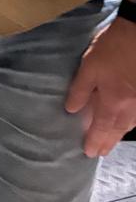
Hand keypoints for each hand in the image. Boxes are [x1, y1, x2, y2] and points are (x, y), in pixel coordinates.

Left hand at [65, 15, 135, 157]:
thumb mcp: (89, 66)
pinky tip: (127, 122)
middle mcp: (129, 107)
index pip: (102, 128)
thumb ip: (80, 89)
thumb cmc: (112, 49)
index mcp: (113, 102)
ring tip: (111, 140)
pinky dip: (129, 122)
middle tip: (101, 152)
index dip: (95, 140)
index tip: (89, 152)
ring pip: (129, 124)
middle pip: (117, 130)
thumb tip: (71, 109)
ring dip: (119, 134)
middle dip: (108, 142)